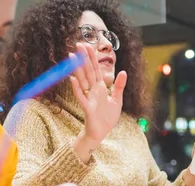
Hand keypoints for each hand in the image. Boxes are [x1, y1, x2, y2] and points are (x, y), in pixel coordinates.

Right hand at [70, 43, 126, 161]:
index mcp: (100, 88)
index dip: (91, 57)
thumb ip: (119, 87)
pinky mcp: (87, 108)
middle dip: (83, 58)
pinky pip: (81, 97)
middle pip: (87, 71)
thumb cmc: (107, 118)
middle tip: (77, 44)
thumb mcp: (117, 100)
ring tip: (71, 56)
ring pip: (82, 80)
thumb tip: (123, 72)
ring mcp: (89, 98)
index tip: (87, 45)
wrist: (101, 133)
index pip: (95, 69)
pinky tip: (73, 79)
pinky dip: (77, 88)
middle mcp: (93, 91)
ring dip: (77, 69)